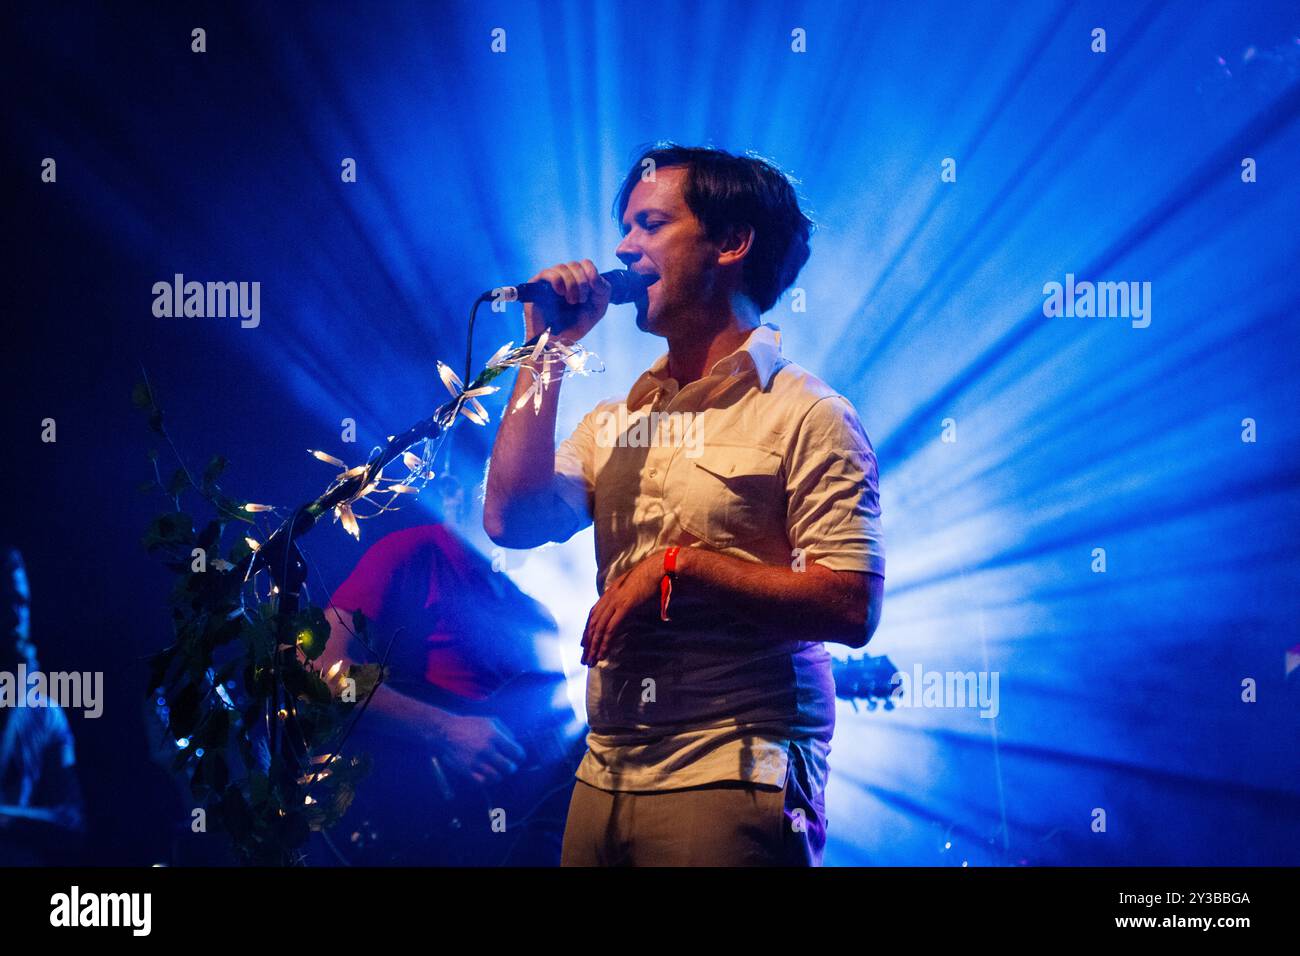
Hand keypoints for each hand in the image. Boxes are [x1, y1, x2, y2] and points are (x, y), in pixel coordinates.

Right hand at [435, 715, 525, 784]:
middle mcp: (486, 750)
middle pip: (508, 767)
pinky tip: (487, 774)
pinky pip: (482, 782)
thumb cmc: (471, 725)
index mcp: (494, 736)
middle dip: (511, 767)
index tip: (518, 758)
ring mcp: (476, 761)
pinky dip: (488, 780)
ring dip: (500, 775)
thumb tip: (515, 744)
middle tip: (509, 766)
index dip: (520, 757)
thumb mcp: (491, 721)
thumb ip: (506, 732)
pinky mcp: (466, 770)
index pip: (516, 752)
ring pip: (496, 777)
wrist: (446, 731)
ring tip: (498, 771)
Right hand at [522, 259, 611, 341]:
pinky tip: (561, 294)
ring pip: (562, 267)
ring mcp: (549, 281)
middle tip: (581, 300)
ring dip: (571, 284)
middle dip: (582, 282)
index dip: (592, 273)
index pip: (585, 263)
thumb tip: (594, 276)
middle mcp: (562, 278)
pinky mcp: (536, 287)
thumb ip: (603, 289)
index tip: (595, 290)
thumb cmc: (575, 326)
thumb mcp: (598, 308)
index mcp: (577, 280)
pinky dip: (558, 281)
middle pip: (574, 264)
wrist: (558, 342)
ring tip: (572, 302)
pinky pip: (548, 273)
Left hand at [581, 548, 667, 664]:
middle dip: (588, 643)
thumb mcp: (634, 589)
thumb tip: (627, 609)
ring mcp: (615, 601)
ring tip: (591, 661)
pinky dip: (605, 642)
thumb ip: (627, 599)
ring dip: (594, 646)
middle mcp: (608, 597)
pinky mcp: (624, 606)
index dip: (588, 630)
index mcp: (610, 593)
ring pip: (599, 628)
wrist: (659, 568)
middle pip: (592, 623)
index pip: (593, 614)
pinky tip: (603, 653)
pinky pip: (610, 628)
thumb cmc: (651, 578)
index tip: (585, 644)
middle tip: (585, 658)